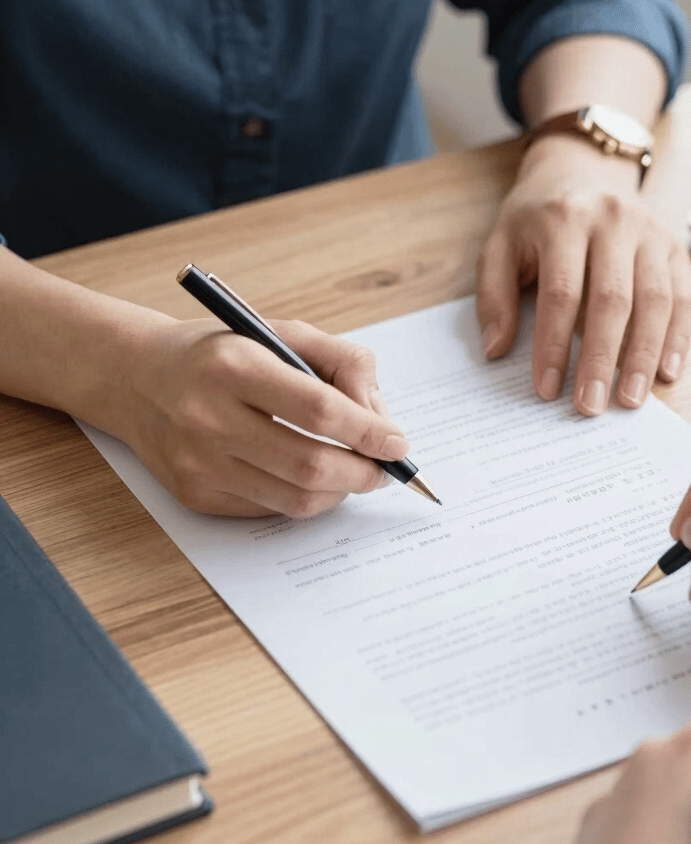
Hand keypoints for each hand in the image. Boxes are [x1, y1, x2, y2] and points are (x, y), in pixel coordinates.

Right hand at [118, 318, 408, 516]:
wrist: (140, 378)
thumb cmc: (226, 353)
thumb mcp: (284, 333)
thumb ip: (343, 363)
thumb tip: (380, 419)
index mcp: (234, 366)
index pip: (319, 410)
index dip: (368, 431)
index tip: (397, 442)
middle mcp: (208, 416)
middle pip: (310, 463)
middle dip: (363, 472)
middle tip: (383, 469)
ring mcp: (198, 462)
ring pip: (295, 498)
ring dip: (340, 491)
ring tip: (354, 473)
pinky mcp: (195, 494)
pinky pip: (270, 509)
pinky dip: (304, 497)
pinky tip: (310, 477)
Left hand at [476, 134, 690, 415]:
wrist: (583, 167)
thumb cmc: (537, 216)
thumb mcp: (500, 243)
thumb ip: (494, 295)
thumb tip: (496, 349)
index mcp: (564, 220)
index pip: (562, 293)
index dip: (555, 345)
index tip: (547, 389)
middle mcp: (613, 221)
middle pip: (613, 300)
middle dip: (602, 359)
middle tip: (591, 407)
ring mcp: (650, 233)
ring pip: (655, 301)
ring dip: (644, 356)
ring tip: (632, 400)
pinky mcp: (673, 246)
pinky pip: (684, 296)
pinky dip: (678, 337)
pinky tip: (667, 372)